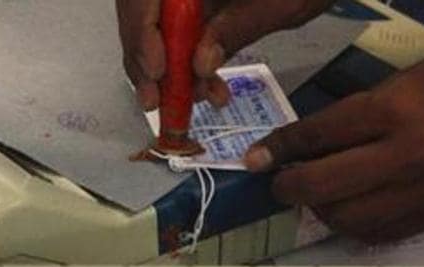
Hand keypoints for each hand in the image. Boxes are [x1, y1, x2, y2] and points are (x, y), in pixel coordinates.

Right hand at [116, 0, 332, 109]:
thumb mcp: (283, 3)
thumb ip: (239, 27)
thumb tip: (200, 64)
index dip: (141, 30)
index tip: (158, 70)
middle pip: (139, 10)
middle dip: (146, 58)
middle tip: (157, 100)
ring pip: (155, 25)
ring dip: (167, 68)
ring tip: (191, 100)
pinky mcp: (197, 4)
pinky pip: (179, 31)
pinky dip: (187, 63)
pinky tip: (208, 88)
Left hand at [245, 38, 423, 242]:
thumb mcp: (410, 79)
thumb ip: (361, 112)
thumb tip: (317, 140)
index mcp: (394, 109)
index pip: (317, 135)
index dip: (277, 148)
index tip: (255, 158)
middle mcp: (405, 155)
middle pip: (323, 185)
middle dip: (288, 187)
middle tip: (277, 183)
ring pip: (348, 219)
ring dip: (319, 211)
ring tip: (312, 196)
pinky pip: (382, 233)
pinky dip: (354, 226)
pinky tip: (346, 212)